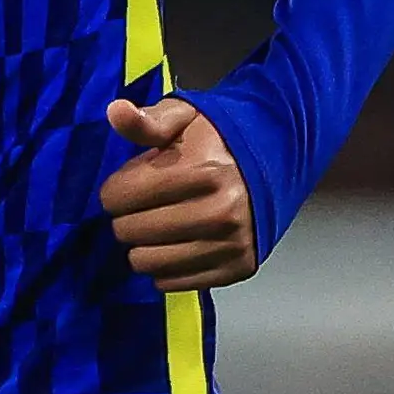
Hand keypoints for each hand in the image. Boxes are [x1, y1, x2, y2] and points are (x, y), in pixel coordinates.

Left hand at [100, 96, 259, 291]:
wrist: (278, 160)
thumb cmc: (220, 139)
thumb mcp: (183, 116)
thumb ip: (146, 120)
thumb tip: (115, 111)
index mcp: (200, 170)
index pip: (118, 197)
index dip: (115, 189)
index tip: (129, 183)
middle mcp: (217, 211)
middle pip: (128, 231)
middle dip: (127, 216)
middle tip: (146, 204)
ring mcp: (229, 244)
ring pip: (146, 262)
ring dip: (143, 245)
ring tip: (158, 225)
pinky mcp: (236, 268)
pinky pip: (171, 282)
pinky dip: (166, 266)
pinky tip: (177, 243)